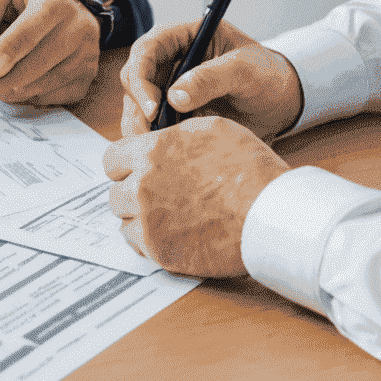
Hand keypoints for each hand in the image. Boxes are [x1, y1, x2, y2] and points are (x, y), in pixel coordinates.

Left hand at [0, 0, 100, 104]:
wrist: (67, 1)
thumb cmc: (29, 0)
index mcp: (54, 1)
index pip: (30, 29)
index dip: (9, 50)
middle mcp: (79, 25)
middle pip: (40, 61)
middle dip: (9, 78)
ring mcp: (88, 51)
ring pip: (50, 81)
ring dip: (20, 91)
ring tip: (1, 89)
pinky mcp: (90, 72)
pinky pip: (61, 95)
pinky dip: (38, 97)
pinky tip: (24, 88)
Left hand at [102, 118, 289, 275]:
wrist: (269, 214)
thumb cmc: (250, 169)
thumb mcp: (213, 129)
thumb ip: (175, 134)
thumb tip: (160, 137)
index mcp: (151, 153)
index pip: (111, 159)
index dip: (125, 164)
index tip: (136, 170)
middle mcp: (142, 187)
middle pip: (115, 192)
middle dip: (131, 192)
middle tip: (155, 194)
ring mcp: (149, 222)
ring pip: (124, 220)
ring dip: (138, 217)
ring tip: (166, 214)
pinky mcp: (161, 252)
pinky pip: (138, 245)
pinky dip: (149, 240)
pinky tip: (170, 232)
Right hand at [119, 17, 303, 139]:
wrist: (280, 104)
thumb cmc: (267, 75)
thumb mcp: (247, 70)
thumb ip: (213, 78)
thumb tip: (174, 96)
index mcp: (184, 37)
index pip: (147, 48)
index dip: (141, 75)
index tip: (153, 107)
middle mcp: (170, 60)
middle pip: (134, 78)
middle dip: (138, 106)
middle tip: (153, 133)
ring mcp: (168, 87)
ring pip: (136, 105)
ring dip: (141, 126)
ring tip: (161, 146)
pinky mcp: (172, 113)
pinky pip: (150, 126)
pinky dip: (153, 139)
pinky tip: (169, 151)